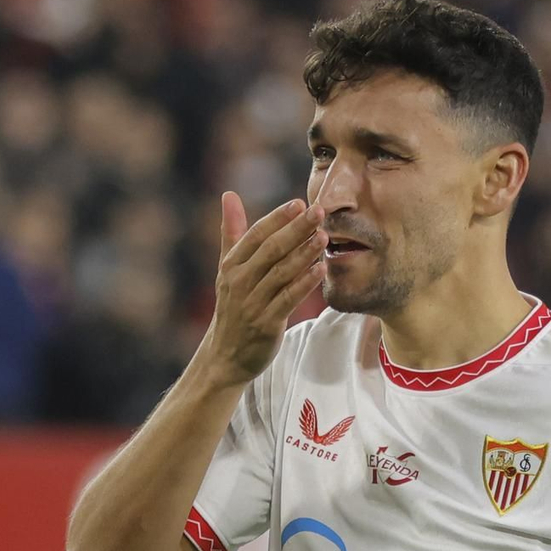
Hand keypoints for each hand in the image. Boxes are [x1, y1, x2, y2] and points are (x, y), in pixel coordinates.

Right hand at [204, 193, 326, 388]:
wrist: (226, 355)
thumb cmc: (233, 307)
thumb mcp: (227, 269)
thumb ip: (232, 232)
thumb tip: (228, 195)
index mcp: (231, 265)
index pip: (257, 235)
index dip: (278, 218)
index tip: (299, 203)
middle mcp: (240, 281)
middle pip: (271, 250)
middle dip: (296, 229)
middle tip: (320, 212)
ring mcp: (252, 303)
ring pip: (281, 273)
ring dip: (304, 253)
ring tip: (324, 236)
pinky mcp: (266, 324)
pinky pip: (288, 299)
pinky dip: (305, 283)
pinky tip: (321, 269)